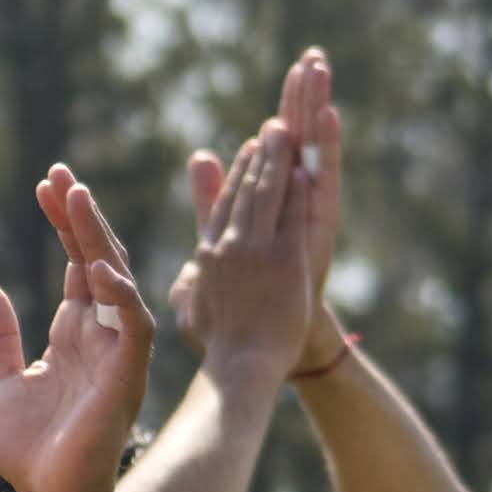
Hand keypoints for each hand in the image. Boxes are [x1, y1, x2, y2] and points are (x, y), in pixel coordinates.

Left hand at [0, 167, 157, 491]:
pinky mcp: (126, 377)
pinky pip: (131, 325)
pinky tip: (94, 267)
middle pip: (98, 258)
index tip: (45, 182)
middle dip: (81, 215)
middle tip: (59, 174)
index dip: (65, 222)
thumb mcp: (3, 381)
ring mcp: (118, 353)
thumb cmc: (32, 450)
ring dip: (98, 238)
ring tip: (76, 197)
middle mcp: (102, 335)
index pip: (78, 261)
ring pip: (117, 280)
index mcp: (76, 332)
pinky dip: (118, 294)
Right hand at [170, 115, 318, 367]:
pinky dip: (295, 189)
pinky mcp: (284, 259)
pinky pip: (291, 215)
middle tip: (273, 127)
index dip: (238, 173)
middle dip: (260, 154)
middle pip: (246, 190)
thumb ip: (190, 284)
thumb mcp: (195, 309)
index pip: (224, 204)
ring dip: (277, 159)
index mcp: (208, 255)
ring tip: (288, 132)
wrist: (242, 364)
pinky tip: (303, 168)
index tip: (249, 149)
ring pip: (267, 193)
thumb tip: (187, 273)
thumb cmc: (221, 347)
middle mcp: (228, 246)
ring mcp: (256, 249)